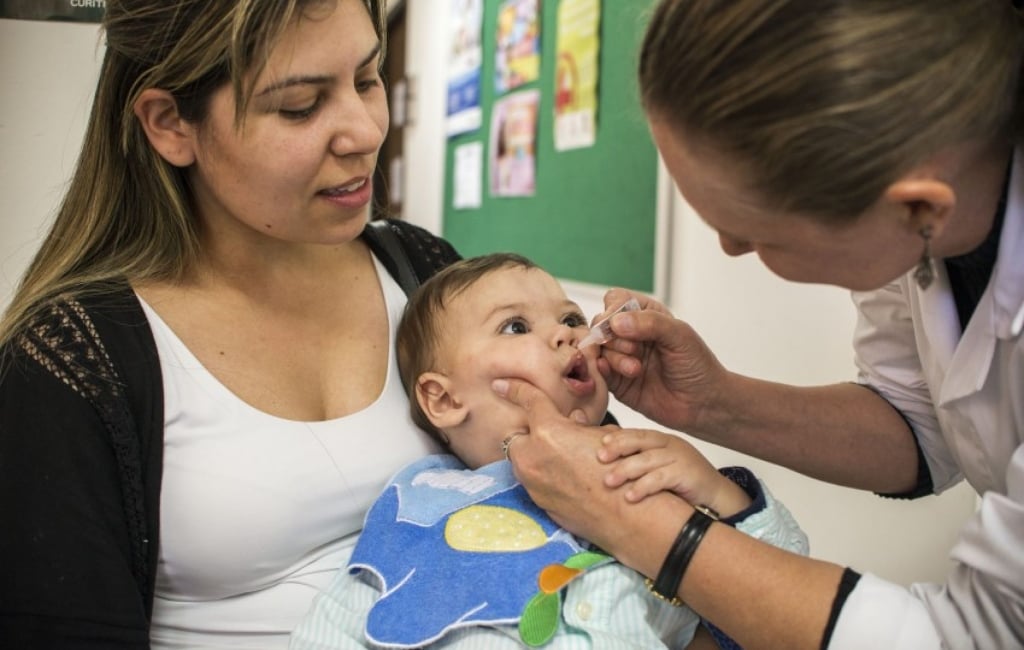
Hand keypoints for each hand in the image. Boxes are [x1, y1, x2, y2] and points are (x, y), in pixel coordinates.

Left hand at [492, 377, 631, 546]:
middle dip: (529, 434)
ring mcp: (533, 483)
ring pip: (522, 461)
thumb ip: (580, 425)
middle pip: (516, 436)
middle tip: (551, 436)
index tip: (501, 385)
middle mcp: (533, 457)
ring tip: (562, 459)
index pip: (528, 401)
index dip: (515, 389)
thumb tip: (572, 419)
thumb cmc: (619, 475)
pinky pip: (533, 482)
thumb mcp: (602, 437)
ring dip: (535, 456)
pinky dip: (543, 476)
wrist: (625, 516)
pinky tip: (566, 479)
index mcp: (549, 433)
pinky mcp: (538, 502)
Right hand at [596, 288, 729, 434]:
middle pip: (600, 324)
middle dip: (612, 337)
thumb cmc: (698, 366)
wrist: (704, 404)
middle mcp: (630, 334)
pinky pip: (597, 371)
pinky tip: (625, 375)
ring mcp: (621, 357)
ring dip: (614, 357)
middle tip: (635, 349)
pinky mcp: (616, 381)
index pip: (616, 300)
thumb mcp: (680, 336)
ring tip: (636, 369)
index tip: (621, 325)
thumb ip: (650, 322)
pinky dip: (603, 371)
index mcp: (646, 315)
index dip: (613, 310)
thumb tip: (615, 322)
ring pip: (597, 348)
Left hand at [599, 428, 750, 517]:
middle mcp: (670, 445)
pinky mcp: (687, 474)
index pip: (635, 434)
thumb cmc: (682, 484)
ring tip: (608, 482)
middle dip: (618, 448)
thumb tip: (604, 460)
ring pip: (648, 460)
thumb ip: (637, 461)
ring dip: (626, 470)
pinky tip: (630, 497)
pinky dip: (644, 487)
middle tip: (599, 458)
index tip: (598, 444)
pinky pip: (661, 479)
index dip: (616, 438)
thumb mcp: (657, 468)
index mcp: (660, 440)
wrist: (717, 498)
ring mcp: (680, 458)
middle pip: (640, 441)